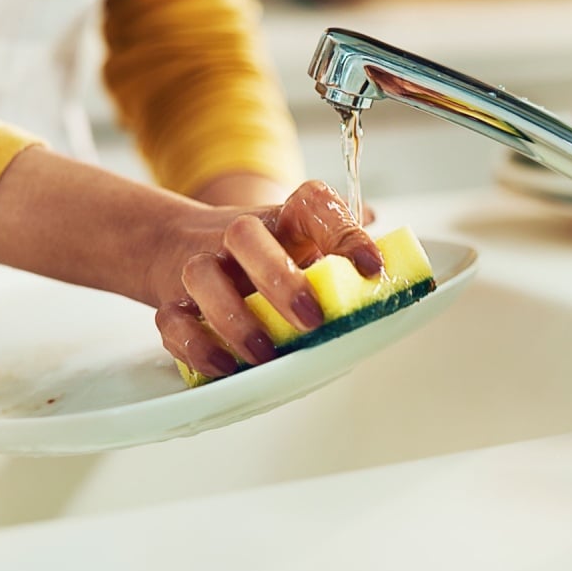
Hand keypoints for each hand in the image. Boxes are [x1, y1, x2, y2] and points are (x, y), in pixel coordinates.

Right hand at [0, 148, 381, 380]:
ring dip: (235, 319)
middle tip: (312, 318)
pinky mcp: (173, 303)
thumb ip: (343, 256)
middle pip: (245, 236)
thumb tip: (398, 269)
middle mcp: (237, 235)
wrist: (177, 245)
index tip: (371, 267)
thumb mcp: (304, 243)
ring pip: (203, 277)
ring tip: (265, 352)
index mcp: (282, 217)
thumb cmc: (262, 253)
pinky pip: (174, 322)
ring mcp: (200, 266)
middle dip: (279, 279)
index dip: (345, 233)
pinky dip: (199, 347)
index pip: (313, 204)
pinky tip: (227, 367)